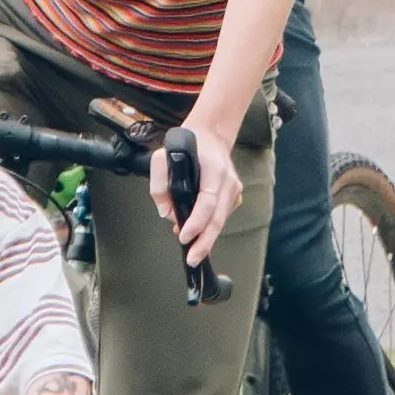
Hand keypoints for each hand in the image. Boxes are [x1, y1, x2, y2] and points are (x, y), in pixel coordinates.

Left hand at [149, 122, 243, 266]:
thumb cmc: (186, 145)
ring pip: (221, 220)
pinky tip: (199, 232)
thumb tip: (167, 213)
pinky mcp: (235, 194)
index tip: (184, 236)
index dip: (197, 222)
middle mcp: (228, 180)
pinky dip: (210, 227)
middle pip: (218, 218)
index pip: (207, 201)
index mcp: (213, 169)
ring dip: (206, 236)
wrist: (210, 134)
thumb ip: (159, 186)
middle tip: (193, 259)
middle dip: (205, 242)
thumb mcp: (161, 158)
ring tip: (192, 248)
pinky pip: (222, 216)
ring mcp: (234, 188)